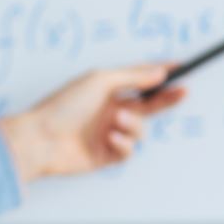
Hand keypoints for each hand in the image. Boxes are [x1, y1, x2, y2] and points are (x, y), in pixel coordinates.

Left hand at [0, 63, 188, 183]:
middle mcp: (108, 111)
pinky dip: (123, 143)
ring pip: (139, 130)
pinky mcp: (106, 156)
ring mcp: (108, 134)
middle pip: (147, 105)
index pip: (139, 80)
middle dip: (166, 99)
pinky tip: (109, 139)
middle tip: (183, 92)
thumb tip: (159, 72)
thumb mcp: (100, 81)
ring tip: (116, 122)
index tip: (181, 68)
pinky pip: (128, 150)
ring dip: (133, 125)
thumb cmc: (64, 106)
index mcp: (105, 90)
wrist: (41, 139)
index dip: (160, 74)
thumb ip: (132, 76)